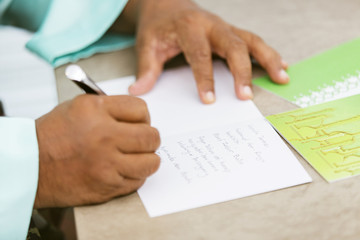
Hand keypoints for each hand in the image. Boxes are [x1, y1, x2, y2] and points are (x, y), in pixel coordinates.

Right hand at [34, 95, 159, 207]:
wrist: (30, 166)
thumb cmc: (53, 136)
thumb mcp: (79, 107)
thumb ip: (111, 108)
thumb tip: (139, 115)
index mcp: (96, 110)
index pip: (141, 110)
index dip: (144, 117)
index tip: (140, 123)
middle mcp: (104, 135)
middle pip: (151, 136)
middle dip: (150, 138)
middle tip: (143, 141)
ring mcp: (107, 163)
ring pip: (150, 162)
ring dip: (147, 159)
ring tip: (137, 157)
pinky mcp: (107, 185)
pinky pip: (137, 181)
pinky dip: (135, 176)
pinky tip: (123, 170)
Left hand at [126, 0, 288, 103]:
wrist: (166, 3)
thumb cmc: (157, 25)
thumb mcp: (147, 44)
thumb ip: (146, 68)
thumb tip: (138, 92)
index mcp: (189, 27)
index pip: (200, 54)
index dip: (205, 78)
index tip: (209, 100)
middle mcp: (211, 24)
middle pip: (233, 45)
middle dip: (242, 71)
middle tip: (246, 95)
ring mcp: (224, 27)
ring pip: (251, 40)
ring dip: (268, 58)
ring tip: (282, 77)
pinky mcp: (231, 32)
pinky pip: (253, 41)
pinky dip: (268, 54)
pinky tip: (282, 66)